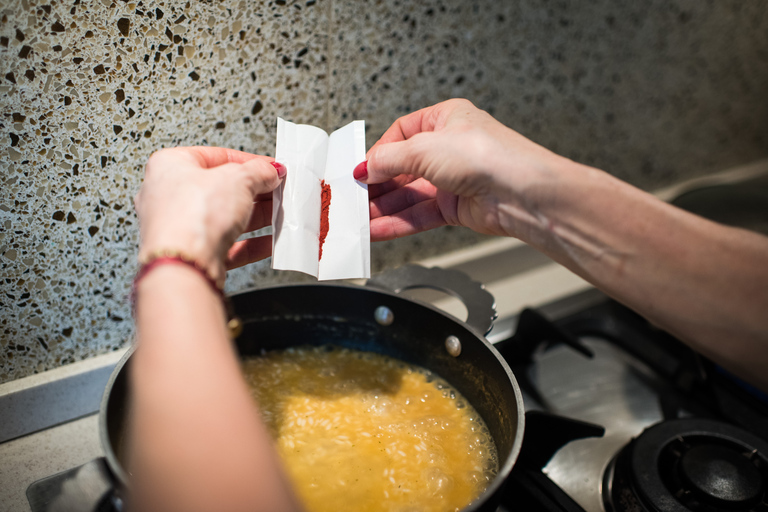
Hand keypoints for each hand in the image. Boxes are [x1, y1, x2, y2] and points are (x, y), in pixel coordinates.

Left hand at [134, 147, 284, 283]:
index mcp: (170, 165)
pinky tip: (270, 240)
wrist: (185, 265)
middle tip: (277, 191)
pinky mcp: (195, 254)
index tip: (269, 168)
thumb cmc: (193, 216)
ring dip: (257, 217)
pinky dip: (252, 242)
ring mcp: (183, 228)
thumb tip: (269, 171)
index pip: (216, 157)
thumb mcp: (238, 178)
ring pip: (226, 218)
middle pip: (223, 189)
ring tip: (279, 214)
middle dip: (255, 191)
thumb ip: (259, 171)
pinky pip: (228, 245)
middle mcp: (171, 196)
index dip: (248, 161)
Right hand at [356, 98, 568, 240]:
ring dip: (383, 209)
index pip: (400, 134)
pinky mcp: (455, 207)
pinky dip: (397, 223)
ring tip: (359, 220)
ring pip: (408, 196)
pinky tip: (378, 229)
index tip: (359, 170)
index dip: (378, 153)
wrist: (521, 192)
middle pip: (401, 168)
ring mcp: (452, 179)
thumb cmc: (488, 155)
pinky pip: (418, 215)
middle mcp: (449, 148)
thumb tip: (365, 168)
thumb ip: (389, 160)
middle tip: (353, 199)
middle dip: (377, 186)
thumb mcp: (425, 148)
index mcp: (445, 119)